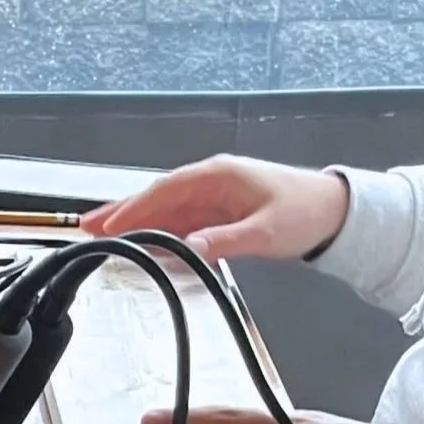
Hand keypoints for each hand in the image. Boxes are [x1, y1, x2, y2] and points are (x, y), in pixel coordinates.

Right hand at [81, 154, 349, 261]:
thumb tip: (190, 248)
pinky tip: (141, 242)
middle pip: (156, 196)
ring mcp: (214, 195)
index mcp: (219, 176)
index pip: (165, 190)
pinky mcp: (219, 211)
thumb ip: (225, 241)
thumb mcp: (266, 232)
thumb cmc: (306, 212)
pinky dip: (157, 230)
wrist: (336, 212)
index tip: (108, 224)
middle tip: (87, 226)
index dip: (133, 207)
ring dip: (134, 221)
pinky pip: (180, 219)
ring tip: (102, 233)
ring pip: (164, 208)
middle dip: (121, 211)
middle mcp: (212, 180)